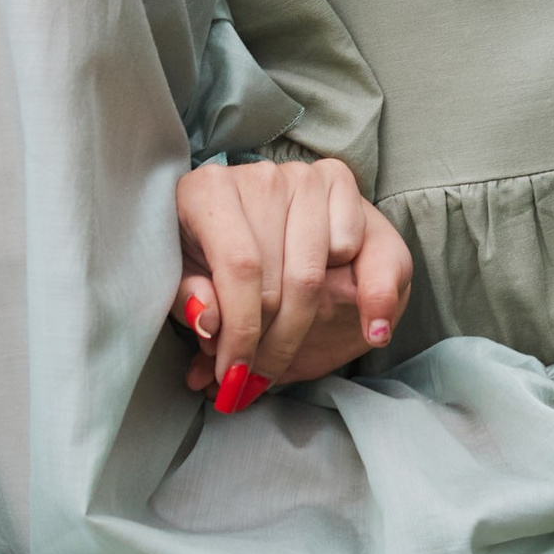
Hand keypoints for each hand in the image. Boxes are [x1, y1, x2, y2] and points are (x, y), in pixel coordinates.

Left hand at [174, 157, 411, 407]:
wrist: (261, 221)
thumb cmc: (215, 258)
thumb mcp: (189, 280)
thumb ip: (190, 300)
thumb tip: (207, 321)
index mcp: (206, 191)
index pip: (239, 269)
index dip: (241, 332)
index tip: (235, 375)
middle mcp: (257, 176)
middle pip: (278, 280)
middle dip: (268, 344)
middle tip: (256, 377)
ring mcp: (301, 176)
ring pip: (314, 274)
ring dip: (302, 330)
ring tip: (281, 357)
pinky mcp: (338, 179)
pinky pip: (354, 248)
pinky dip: (364, 294)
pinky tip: (364, 325)